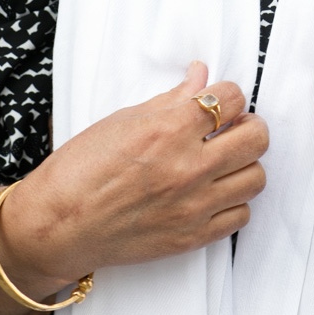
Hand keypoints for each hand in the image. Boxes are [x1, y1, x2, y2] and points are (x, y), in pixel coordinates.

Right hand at [0, 62, 268, 288]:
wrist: (56, 226)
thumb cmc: (80, 169)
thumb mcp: (122, 120)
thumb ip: (170, 99)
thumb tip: (200, 76)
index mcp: (167, 131)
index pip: (231, 99)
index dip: (227, 94)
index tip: (216, 100)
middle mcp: (187, 168)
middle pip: (256, 137)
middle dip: (247, 125)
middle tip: (230, 127)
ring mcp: (193, 206)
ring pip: (256, 177)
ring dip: (243, 163)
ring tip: (222, 160)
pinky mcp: (192, 238)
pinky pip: (241, 216)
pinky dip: (233, 201)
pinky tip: (213, 192)